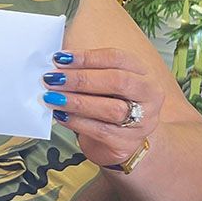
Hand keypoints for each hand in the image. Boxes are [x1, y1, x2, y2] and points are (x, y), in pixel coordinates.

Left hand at [42, 48, 163, 167]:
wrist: (117, 142)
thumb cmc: (107, 106)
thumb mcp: (101, 85)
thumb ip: (85, 71)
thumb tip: (57, 60)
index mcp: (143, 73)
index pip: (117, 58)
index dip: (87, 57)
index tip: (60, 58)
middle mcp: (149, 96)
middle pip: (118, 81)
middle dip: (81, 79)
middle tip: (53, 79)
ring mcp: (142, 121)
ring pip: (111, 109)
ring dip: (77, 102)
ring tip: (52, 98)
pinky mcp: (127, 143)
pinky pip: (100, 131)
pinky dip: (76, 122)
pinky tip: (60, 115)